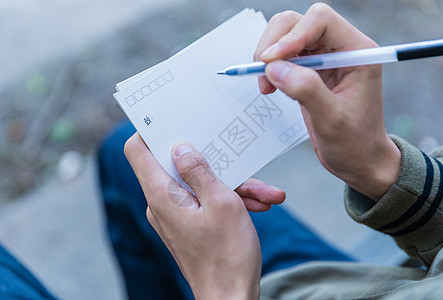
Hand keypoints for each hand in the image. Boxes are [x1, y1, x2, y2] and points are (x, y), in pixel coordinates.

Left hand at [124, 134, 283, 298]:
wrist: (231, 297)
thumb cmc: (228, 254)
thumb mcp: (222, 202)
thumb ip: (199, 171)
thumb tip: (181, 147)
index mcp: (162, 194)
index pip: (137, 150)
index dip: (151, 130)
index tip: (173, 118)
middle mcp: (162, 203)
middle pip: (177, 165)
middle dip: (213, 161)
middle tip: (240, 157)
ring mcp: (175, 215)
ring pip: (199, 185)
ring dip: (232, 184)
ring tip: (266, 193)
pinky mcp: (188, 225)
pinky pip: (204, 202)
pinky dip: (229, 200)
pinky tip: (260, 204)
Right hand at [254, 4, 400, 201]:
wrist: (359, 160)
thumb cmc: (354, 143)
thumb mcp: (332, 120)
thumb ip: (306, 90)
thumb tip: (274, 68)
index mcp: (357, 51)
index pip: (321, 20)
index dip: (293, 34)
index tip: (271, 60)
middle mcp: (340, 48)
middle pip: (298, 22)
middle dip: (274, 42)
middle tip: (261, 70)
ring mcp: (324, 57)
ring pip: (286, 35)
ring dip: (268, 55)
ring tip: (265, 84)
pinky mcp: (310, 70)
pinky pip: (283, 55)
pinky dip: (270, 66)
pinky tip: (269, 86)